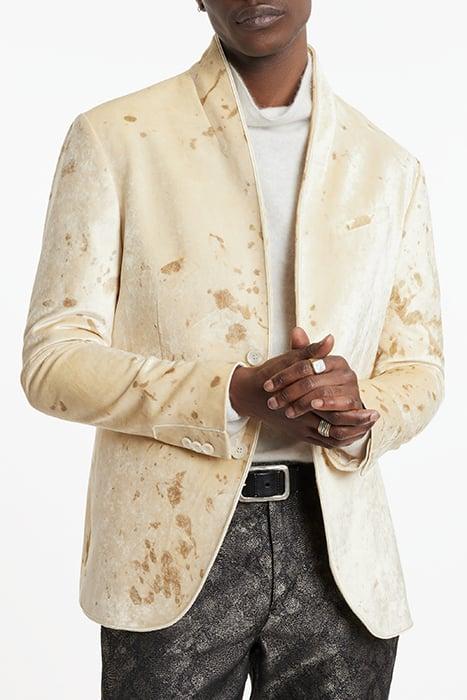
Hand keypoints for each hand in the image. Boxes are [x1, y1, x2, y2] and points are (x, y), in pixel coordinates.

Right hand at [229, 328, 378, 448]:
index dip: (353, 410)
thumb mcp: (289, 360)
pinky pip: (324, 442)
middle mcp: (302, 417)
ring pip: (331, 437)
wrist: (249, 394)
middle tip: (375, 418)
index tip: (372, 408)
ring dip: (351, 433)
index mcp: (301, 398)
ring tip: (368, 427)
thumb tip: (329, 339)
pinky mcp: (301, 433)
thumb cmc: (270, 375)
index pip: (332, 409)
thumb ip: (311, 351)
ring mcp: (301, 427)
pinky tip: (354, 433)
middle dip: (357, 423)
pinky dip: (340, 439)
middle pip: (334, 426)